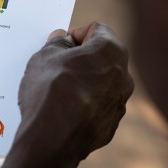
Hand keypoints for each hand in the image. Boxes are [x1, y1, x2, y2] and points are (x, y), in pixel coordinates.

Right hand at [0, 22, 133, 167]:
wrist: (52, 138)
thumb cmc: (49, 90)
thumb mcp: (44, 56)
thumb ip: (57, 43)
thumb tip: (63, 40)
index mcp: (110, 51)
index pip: (97, 29)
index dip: (75, 34)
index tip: (59, 46)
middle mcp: (124, 75)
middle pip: (102, 57)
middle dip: (81, 59)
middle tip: (56, 67)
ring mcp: (120, 103)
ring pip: (101, 84)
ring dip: (83, 83)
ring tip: (57, 92)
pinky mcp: (112, 125)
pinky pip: (98, 107)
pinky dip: (84, 105)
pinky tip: (63, 112)